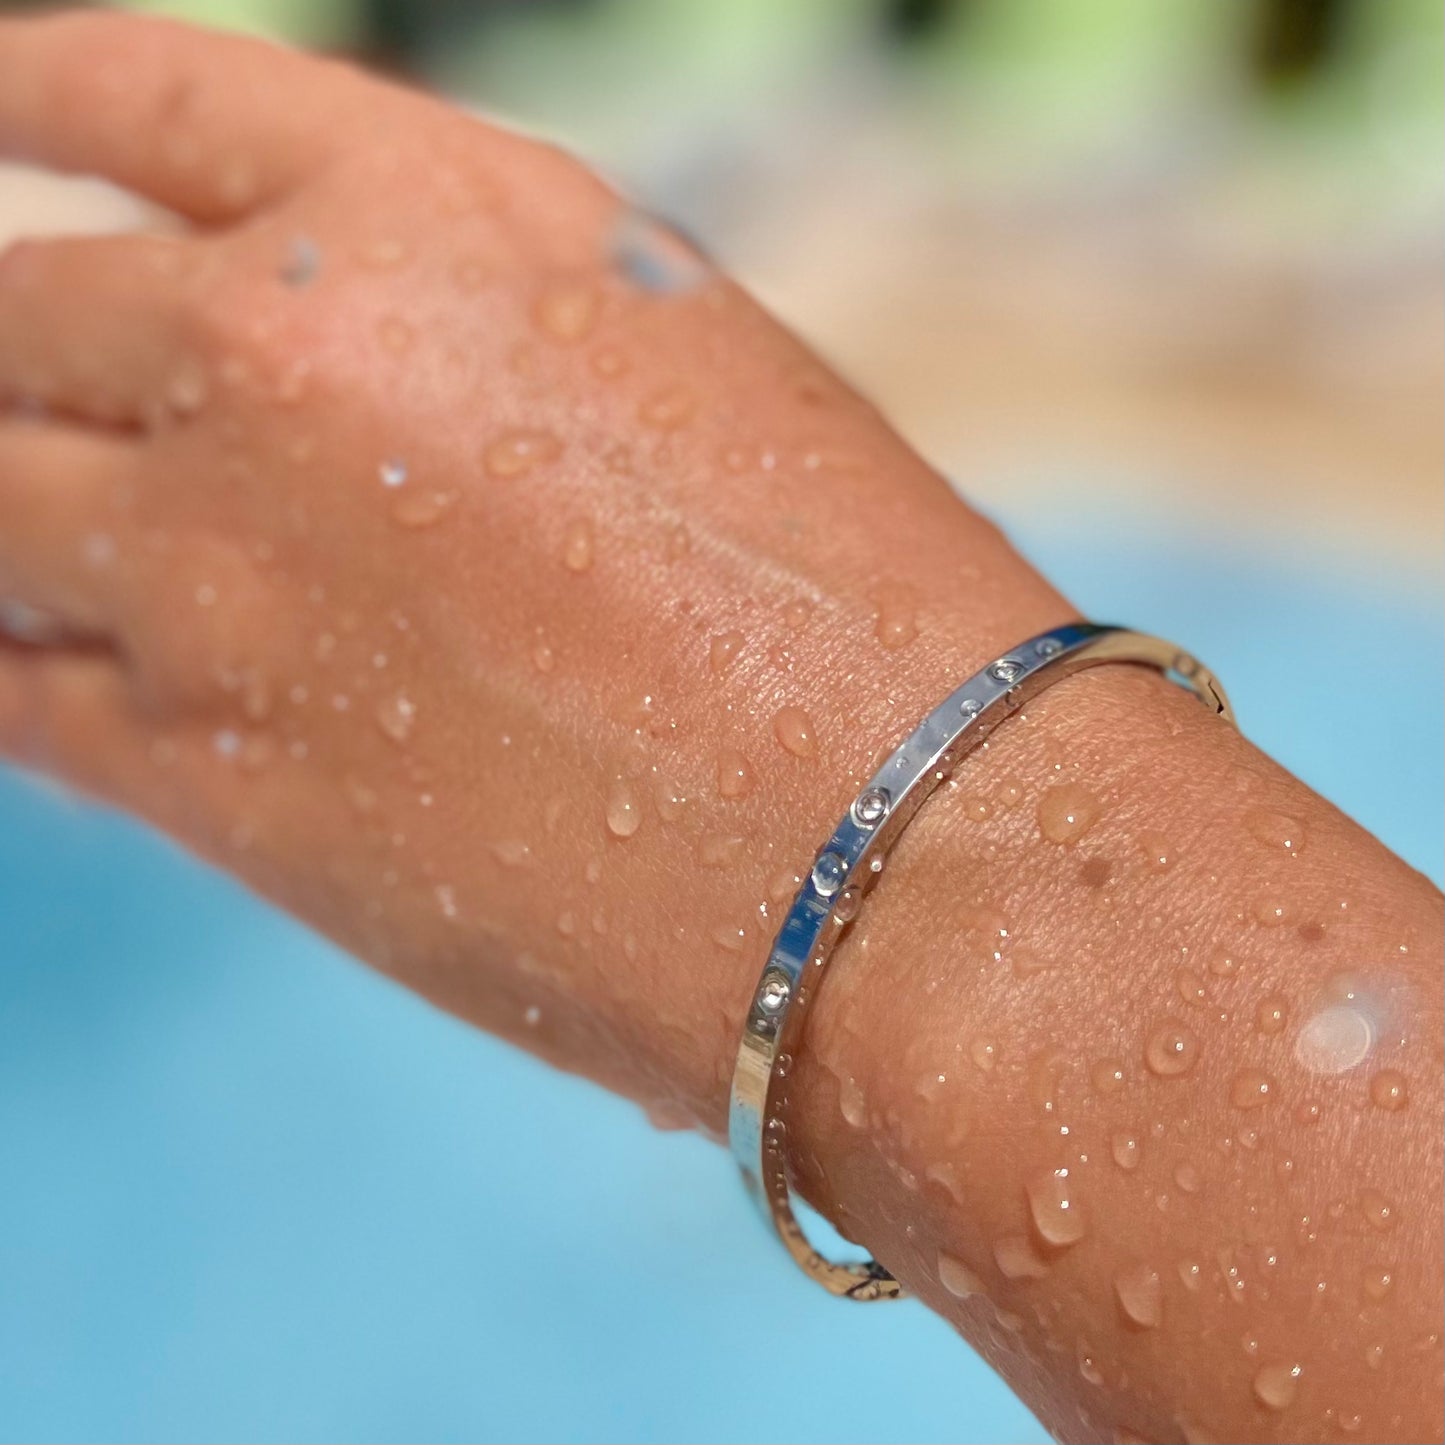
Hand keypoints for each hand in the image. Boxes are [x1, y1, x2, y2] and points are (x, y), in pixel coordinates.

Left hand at [0, 10, 1053, 1121]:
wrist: (902, 846)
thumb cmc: (856, 610)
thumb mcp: (675, 381)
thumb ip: (470, 352)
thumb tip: (324, 397)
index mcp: (440, 218)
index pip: (142, 93)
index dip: (18, 95)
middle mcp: (295, 361)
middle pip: (11, 312)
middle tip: (11, 388)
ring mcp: (224, 575)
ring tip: (25, 549)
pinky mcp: (214, 777)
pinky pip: (15, 697)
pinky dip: (11, 670)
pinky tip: (33, 669)